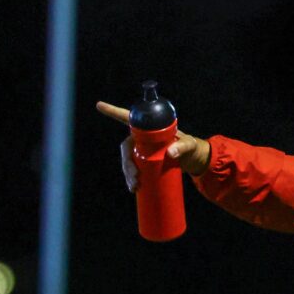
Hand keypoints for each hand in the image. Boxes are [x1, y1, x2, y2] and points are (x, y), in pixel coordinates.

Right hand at [95, 101, 210, 191]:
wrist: (194, 160)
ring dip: (128, 174)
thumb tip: (170, 153)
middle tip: (135, 177)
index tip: (99, 105)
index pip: (130, 118)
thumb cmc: (192, 147)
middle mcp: (144, 138)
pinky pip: (134, 169)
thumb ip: (183, 147)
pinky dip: (132, 179)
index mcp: (151, 128)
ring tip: (134, 187)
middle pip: (127, 147)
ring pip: (129, 161)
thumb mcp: (190, 146)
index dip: (114, 111)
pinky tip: (133, 189)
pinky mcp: (146, 161)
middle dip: (127, 163)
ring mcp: (144, 150)